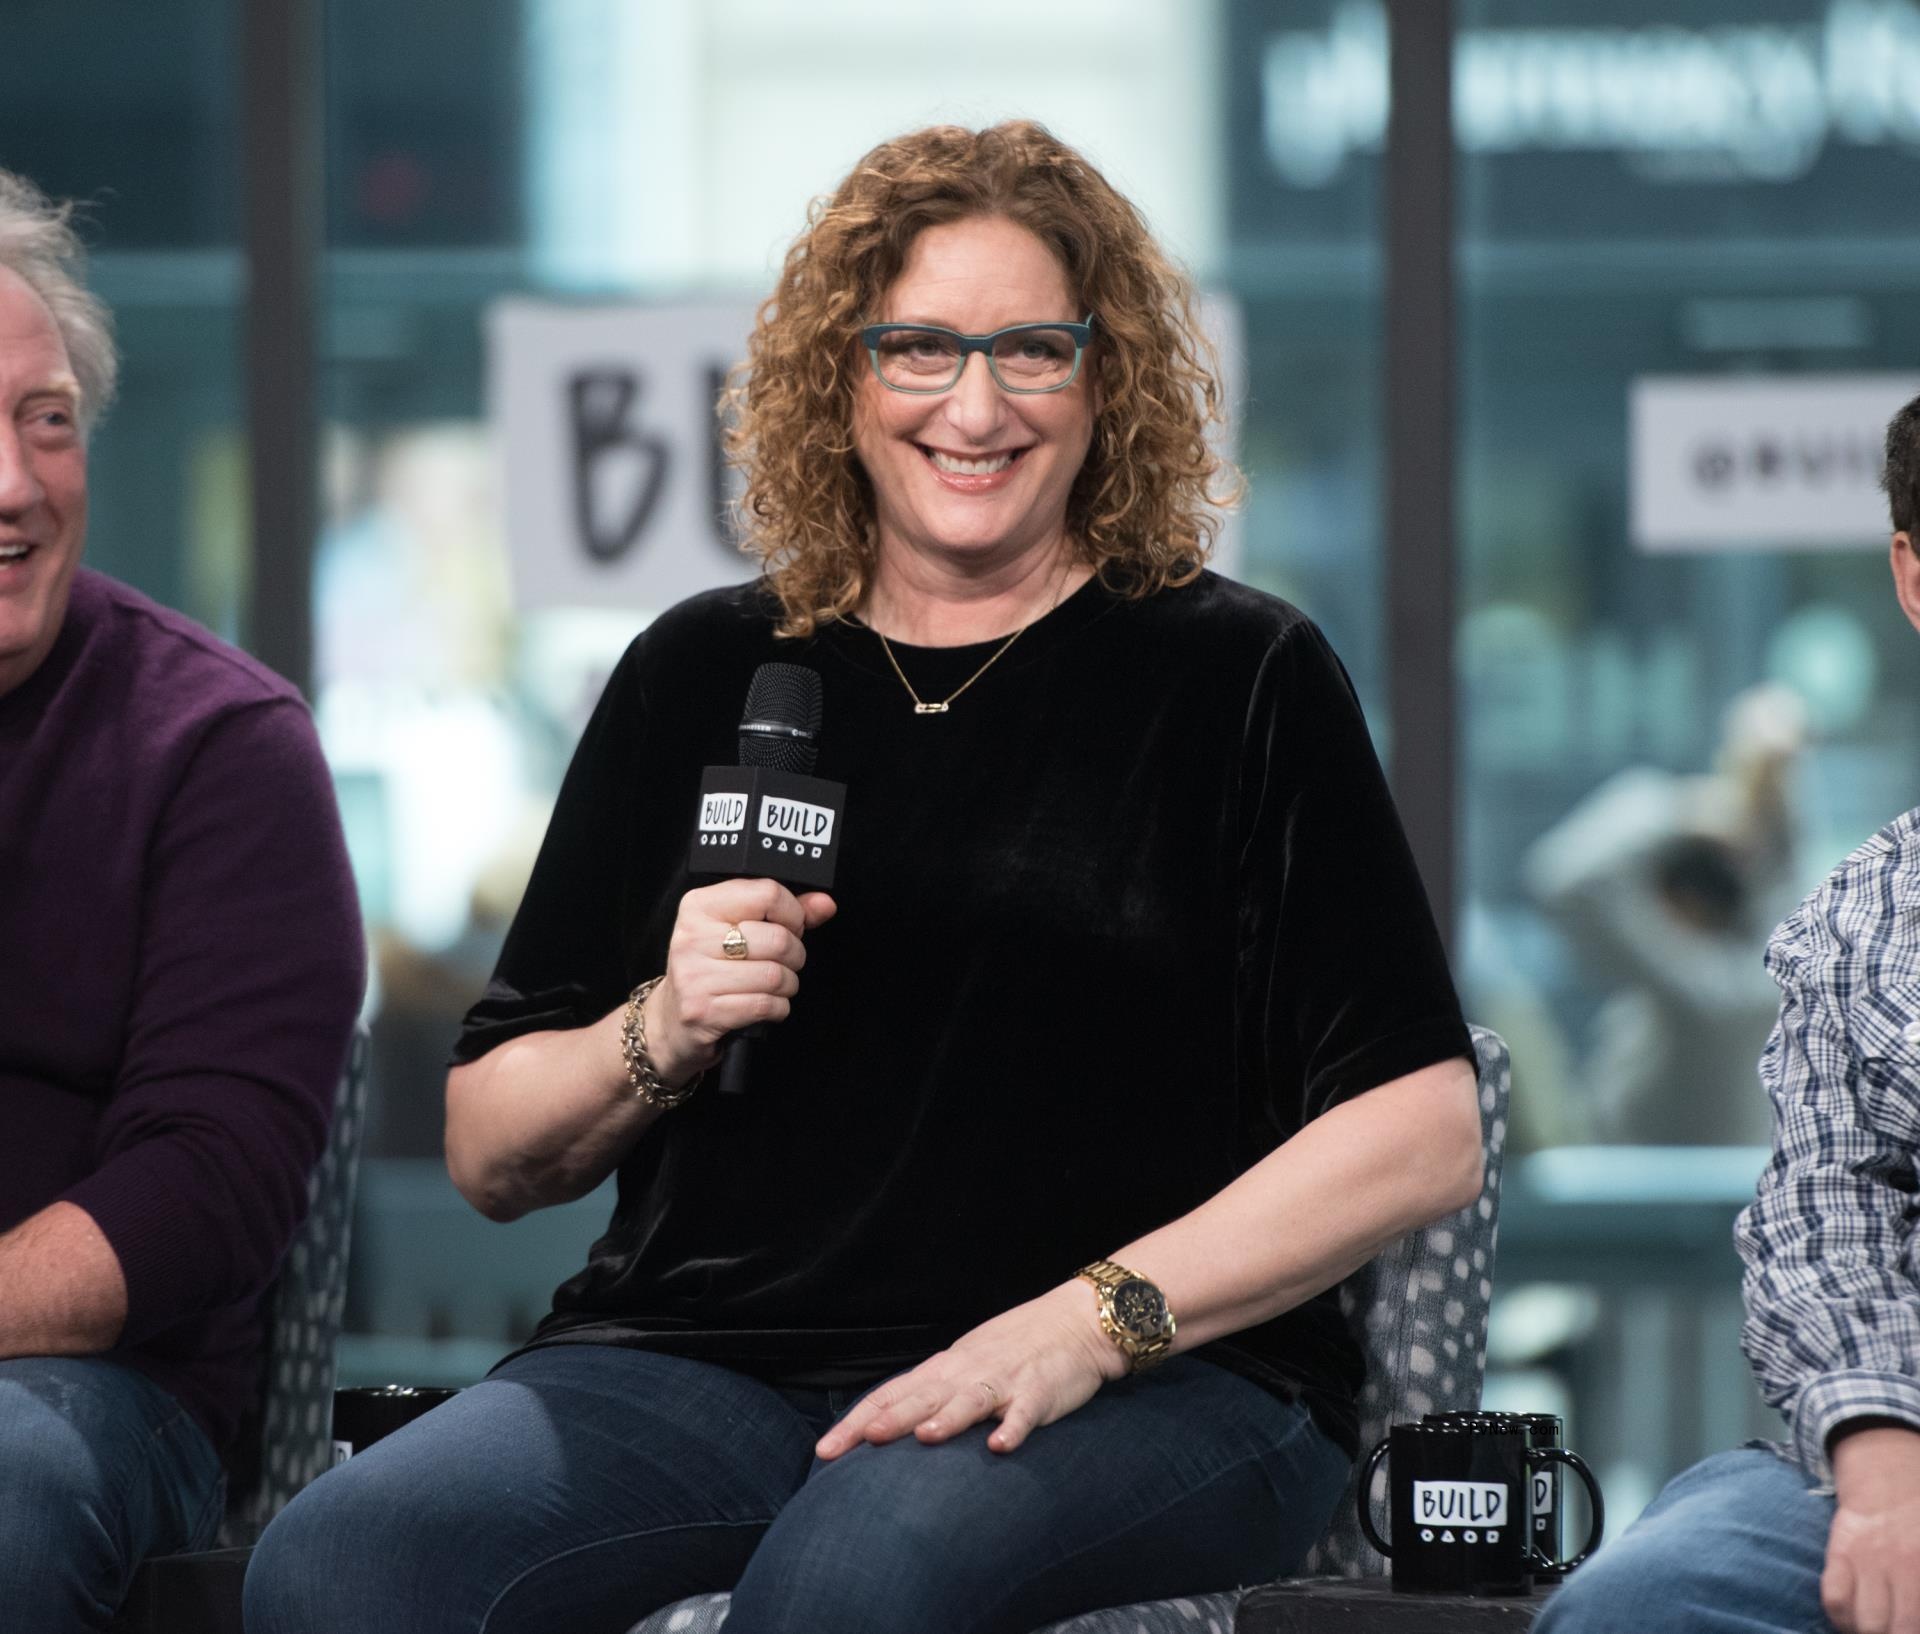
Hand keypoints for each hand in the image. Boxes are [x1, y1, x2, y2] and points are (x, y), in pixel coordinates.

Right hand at [645, 879, 835, 1085]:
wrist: (671, 1022)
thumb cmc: (711, 970)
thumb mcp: (738, 931)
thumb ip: (785, 913)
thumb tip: (825, 904)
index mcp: (699, 906)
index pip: (767, 893)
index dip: (793, 913)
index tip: (791, 926)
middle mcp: (692, 937)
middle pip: (777, 938)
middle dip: (794, 955)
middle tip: (784, 962)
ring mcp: (694, 976)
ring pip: (774, 975)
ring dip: (787, 985)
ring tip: (774, 985)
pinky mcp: (703, 1011)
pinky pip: (765, 1005)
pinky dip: (777, 1008)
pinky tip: (765, 1005)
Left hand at [815, 1280, 1126, 1459]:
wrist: (1075, 1322)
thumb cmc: (1014, 1349)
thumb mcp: (965, 1366)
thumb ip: (931, 1394)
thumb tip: (884, 1425)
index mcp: (944, 1369)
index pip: (891, 1395)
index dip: (856, 1421)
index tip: (824, 1452)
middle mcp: (966, 1373)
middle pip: (921, 1397)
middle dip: (887, 1421)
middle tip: (856, 1444)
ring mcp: (1003, 1381)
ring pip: (970, 1400)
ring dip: (948, 1418)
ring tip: (925, 1437)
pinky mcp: (1040, 1392)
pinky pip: (1025, 1412)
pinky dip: (1013, 1428)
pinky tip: (1000, 1446)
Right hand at [1825, 1426, 1919, 1632]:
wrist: (1889, 1477)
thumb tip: (1919, 1611)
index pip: (1914, 1624)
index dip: (1912, 1633)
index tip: (1911, 1629)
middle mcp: (1898, 1568)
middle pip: (1891, 1630)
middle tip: (1895, 1631)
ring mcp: (1865, 1561)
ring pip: (1863, 1622)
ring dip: (1867, 1632)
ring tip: (1876, 1629)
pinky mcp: (1839, 1553)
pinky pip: (1833, 1597)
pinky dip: (1841, 1617)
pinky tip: (1854, 1619)